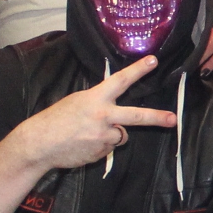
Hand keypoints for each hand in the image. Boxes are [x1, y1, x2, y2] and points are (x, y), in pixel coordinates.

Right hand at [10, 57, 177, 170]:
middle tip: (173, 119)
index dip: (138, 70)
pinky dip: (101, 146)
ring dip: (112, 135)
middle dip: (156, 117)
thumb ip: (98, 102)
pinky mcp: (101, 152)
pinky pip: (109, 148)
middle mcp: (103, 116)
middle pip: (136, 116)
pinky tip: (84, 144)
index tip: (153, 60)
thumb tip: (114, 110)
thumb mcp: (77, 101)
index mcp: (95, 98)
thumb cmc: (56, 120)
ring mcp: (103, 136)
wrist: (40, 143)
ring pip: (121, 135)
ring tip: (89, 134)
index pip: (121, 80)